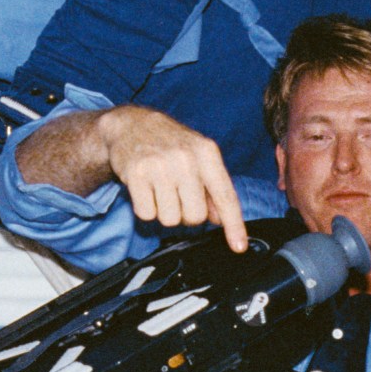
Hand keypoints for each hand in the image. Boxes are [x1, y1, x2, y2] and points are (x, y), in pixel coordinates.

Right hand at [97, 106, 248, 251]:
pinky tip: (145, 188)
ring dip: (164, 211)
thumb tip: (220, 220)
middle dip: (186, 213)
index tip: (239, 247)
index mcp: (207, 153)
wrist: (132, 124)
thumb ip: (213, 188)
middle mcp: (186, 158)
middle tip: (178, 195)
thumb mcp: (198, 157)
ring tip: (160, 189)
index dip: (233, 225)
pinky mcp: (136, 174)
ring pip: (170, 219)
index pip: (225, 196)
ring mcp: (160, 166)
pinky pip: (147, 214)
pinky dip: (145, 207)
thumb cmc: (170, 144)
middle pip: (195, 216)